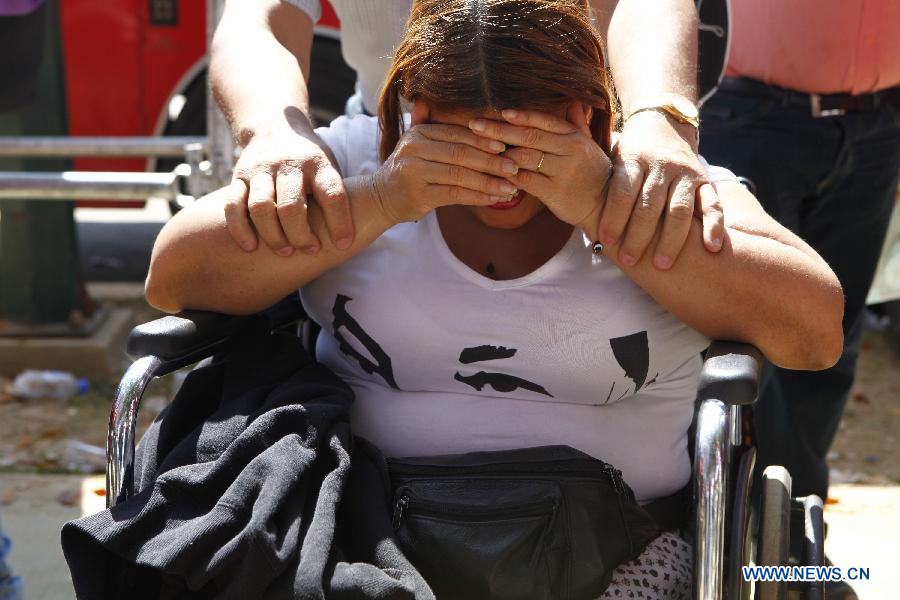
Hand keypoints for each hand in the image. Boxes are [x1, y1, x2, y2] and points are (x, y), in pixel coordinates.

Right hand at [224, 125, 352, 256]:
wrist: (274, 128)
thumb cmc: (311, 162)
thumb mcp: (331, 167)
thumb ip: (338, 196)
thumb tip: (355, 236)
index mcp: (318, 164)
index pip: (332, 195)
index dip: (340, 223)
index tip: (344, 245)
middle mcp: (289, 164)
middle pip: (291, 206)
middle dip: (301, 235)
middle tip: (310, 250)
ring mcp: (261, 170)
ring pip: (261, 207)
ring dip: (273, 236)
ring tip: (285, 252)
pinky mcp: (239, 177)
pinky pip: (233, 206)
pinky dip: (240, 229)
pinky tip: (251, 247)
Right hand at [372, 123, 521, 223]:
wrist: (381, 197)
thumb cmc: (408, 170)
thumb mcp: (417, 145)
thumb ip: (433, 126)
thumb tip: (446, 106)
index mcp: (419, 134)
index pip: (457, 134)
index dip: (483, 140)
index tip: (506, 146)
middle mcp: (414, 150)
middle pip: (461, 154)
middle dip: (491, 161)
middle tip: (514, 166)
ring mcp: (415, 173)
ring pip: (459, 175)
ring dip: (488, 182)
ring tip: (510, 186)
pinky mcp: (419, 195)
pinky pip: (455, 195)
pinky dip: (477, 197)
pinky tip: (494, 199)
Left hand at [468, 106, 611, 228]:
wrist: (605, 207)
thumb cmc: (593, 174)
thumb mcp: (589, 147)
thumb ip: (577, 125)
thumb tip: (572, 102)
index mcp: (574, 137)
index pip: (543, 121)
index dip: (520, 116)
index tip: (499, 111)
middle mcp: (569, 151)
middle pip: (528, 137)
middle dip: (498, 130)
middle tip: (474, 125)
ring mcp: (562, 172)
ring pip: (524, 158)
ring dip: (499, 154)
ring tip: (478, 149)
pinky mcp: (554, 193)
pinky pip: (524, 181)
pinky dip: (507, 176)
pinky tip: (493, 173)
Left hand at [602, 110, 724, 268]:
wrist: (664, 124)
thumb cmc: (628, 154)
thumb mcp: (610, 158)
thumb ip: (596, 179)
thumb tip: (562, 203)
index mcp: (633, 160)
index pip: (622, 190)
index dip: (613, 216)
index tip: (603, 240)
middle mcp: (661, 166)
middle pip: (649, 205)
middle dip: (638, 236)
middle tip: (627, 261)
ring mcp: (685, 174)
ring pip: (680, 209)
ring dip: (671, 239)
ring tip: (660, 264)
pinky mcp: (704, 180)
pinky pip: (713, 204)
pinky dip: (714, 226)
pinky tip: (711, 248)